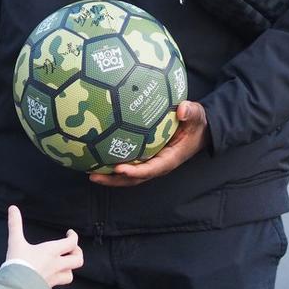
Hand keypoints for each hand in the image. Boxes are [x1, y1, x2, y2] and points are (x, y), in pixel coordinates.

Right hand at [5, 205, 83, 287]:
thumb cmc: (18, 264)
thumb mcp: (15, 242)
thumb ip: (15, 224)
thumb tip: (13, 208)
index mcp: (51, 252)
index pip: (71, 243)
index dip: (74, 236)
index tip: (70, 233)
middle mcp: (56, 265)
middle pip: (77, 260)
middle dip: (77, 253)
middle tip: (72, 249)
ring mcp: (53, 278)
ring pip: (70, 275)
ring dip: (70, 268)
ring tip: (64, 264)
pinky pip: (58, 284)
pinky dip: (58, 279)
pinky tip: (52, 277)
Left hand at [89, 101, 209, 187]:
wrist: (199, 130)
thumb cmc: (196, 124)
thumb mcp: (197, 116)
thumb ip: (191, 112)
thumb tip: (183, 108)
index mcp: (170, 158)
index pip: (151, 169)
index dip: (136, 171)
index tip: (120, 169)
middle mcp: (158, 164)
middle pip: (134, 178)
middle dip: (114, 179)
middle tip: (94, 176)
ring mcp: (151, 162)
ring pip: (129, 175)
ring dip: (110, 176)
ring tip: (89, 172)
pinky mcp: (146, 156)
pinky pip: (129, 162)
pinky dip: (113, 163)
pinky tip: (97, 156)